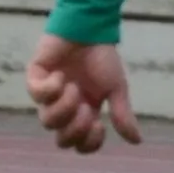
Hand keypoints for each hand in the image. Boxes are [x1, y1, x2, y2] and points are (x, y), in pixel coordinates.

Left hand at [26, 35, 141, 153]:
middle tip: (86, 108)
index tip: (99, 124)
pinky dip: (50, 88)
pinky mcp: (35, 77)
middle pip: (62, 140)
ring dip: (64, 106)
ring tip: (74, 87)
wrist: (91, 29)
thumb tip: (137, 141)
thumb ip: (122, 114)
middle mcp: (64, 108)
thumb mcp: (117, 88)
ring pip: (47, 121)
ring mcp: (48, 95)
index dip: (88, 142)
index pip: (79, 143)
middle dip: (75, 128)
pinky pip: (36, 95)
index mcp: (84, 112)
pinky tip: (60, 75)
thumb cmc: (102, 58)